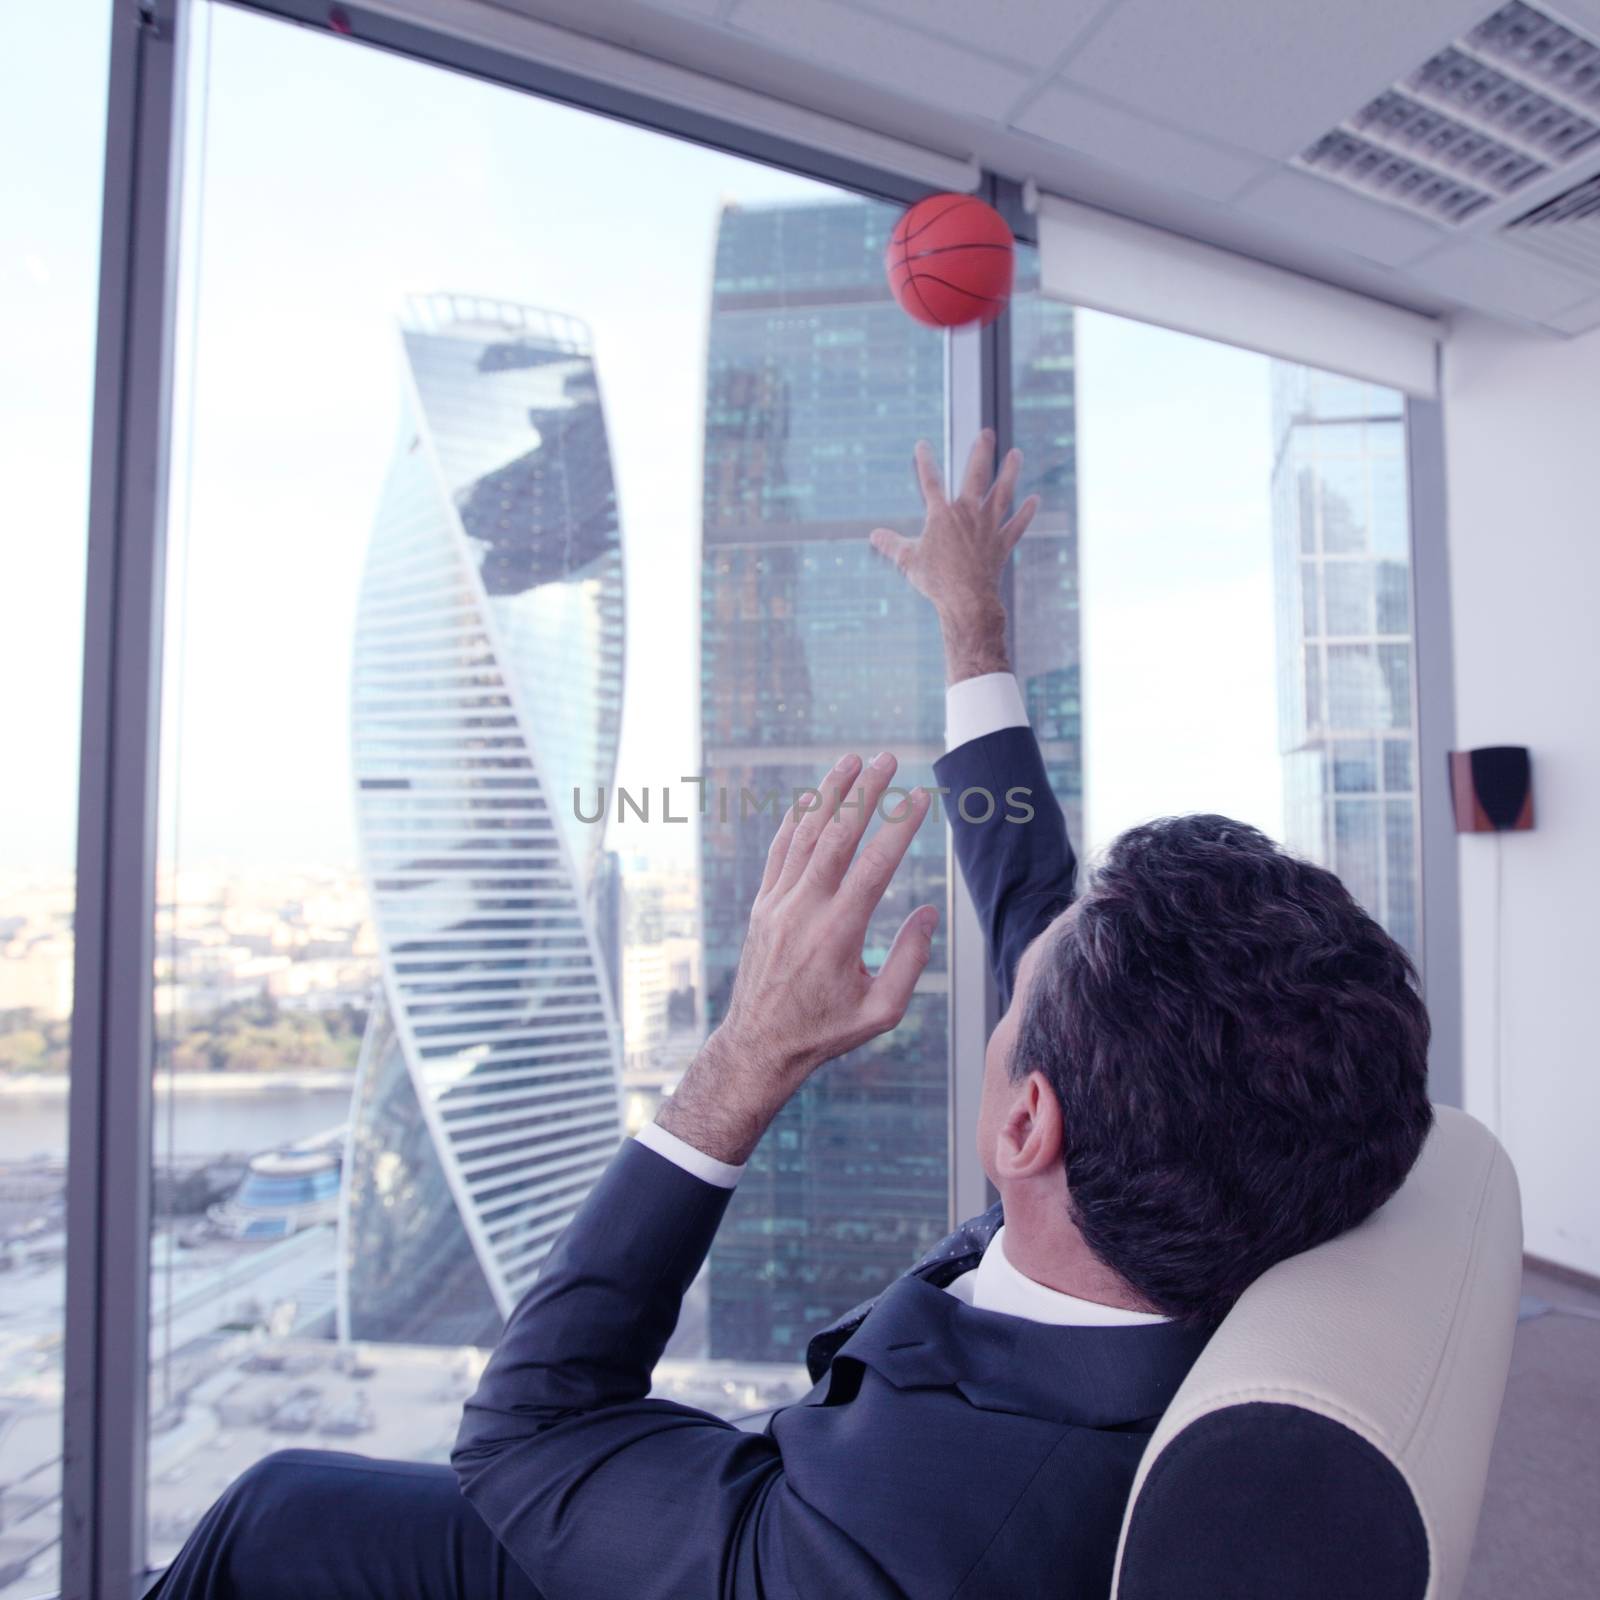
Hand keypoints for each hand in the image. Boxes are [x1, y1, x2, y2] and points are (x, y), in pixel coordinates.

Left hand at [657, 753, 937, 1164]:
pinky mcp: (761, 906)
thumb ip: (910, 960)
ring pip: (803, 836)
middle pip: (836, 836)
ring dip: (828, 795)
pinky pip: (778, 852)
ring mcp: (777, 905)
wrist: (759, 1045)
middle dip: (864, 793)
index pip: (875, 866)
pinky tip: (811, 798)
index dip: (900, 827)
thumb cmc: (826, 1031)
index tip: (921, 798)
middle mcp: (803, 911)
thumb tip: (928, 912)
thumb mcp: (881, 1011)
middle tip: (887, 759)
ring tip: (850, 761)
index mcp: (837, 934)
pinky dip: (794, 820)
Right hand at [868, 430, 1038, 682]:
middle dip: (981, 452)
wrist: (967, 600)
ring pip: (1002, 493)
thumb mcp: (907, 561)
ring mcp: (989, 527)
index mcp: (942, 515)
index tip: (922, 445)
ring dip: (1010, 472)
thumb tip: (874, 535)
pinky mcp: (1002, 543)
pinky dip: (1026, 513)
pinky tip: (1034, 499)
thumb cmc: (936, 581)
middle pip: (976, 476)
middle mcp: (968, 514)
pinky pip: (1017, 525)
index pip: (930, 481)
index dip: (925, 461)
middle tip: (986, 433)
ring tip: (1016, 454)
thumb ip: (891, 544)